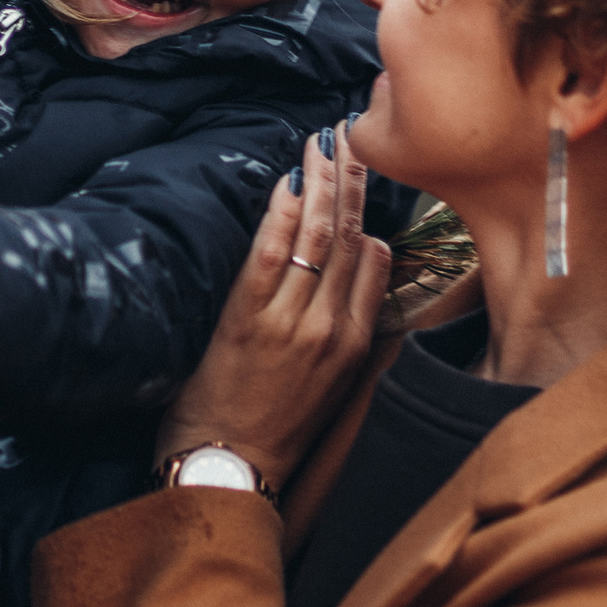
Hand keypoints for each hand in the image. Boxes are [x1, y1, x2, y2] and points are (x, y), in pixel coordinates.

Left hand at [154, 121, 391, 488]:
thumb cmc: (274, 429)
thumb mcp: (328, 385)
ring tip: (320, 145)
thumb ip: (342, 330)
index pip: (375, 260)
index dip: (368, 210)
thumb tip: (352, 275)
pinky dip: (281, 217)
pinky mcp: (249, 322)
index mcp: (355, 344)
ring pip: (318, 239)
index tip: (361, 171)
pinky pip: (272, 256)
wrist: (231, 470)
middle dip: (349, 181)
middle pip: (350, 238)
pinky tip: (286, 185)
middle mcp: (331, 329)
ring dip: (320, 185)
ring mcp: (292, 324)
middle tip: (346, 136)